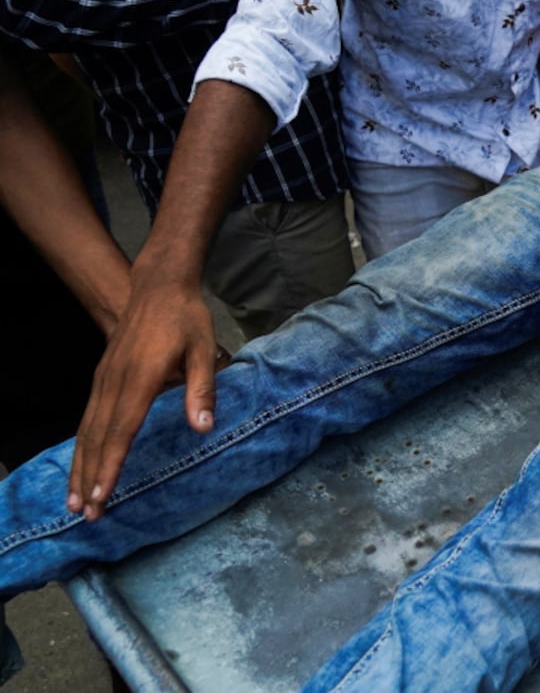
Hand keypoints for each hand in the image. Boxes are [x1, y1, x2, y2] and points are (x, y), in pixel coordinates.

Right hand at [68, 274, 220, 520]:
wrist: (158, 286)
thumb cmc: (186, 319)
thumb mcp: (204, 349)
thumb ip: (203, 389)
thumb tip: (204, 428)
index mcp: (141, 378)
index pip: (122, 430)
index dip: (111, 465)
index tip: (102, 496)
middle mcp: (115, 382)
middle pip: (97, 437)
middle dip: (89, 477)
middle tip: (84, 514)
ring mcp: (104, 378)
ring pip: (86, 429)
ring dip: (80, 465)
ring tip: (74, 500)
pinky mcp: (102, 376)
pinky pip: (87, 416)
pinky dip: (81, 444)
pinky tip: (80, 462)